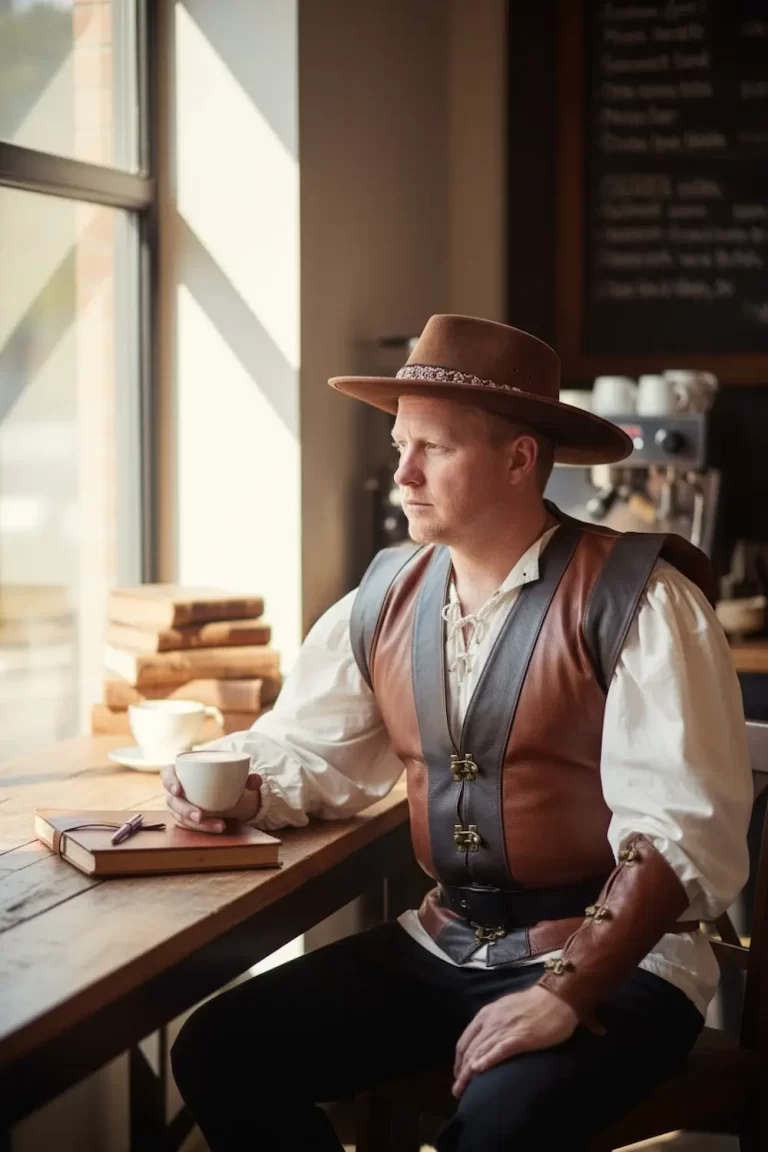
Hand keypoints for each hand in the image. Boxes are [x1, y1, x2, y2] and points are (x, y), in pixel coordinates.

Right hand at [161, 763, 261, 832]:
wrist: (221, 789)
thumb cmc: (220, 776)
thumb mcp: (232, 774)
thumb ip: (245, 776)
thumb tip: (257, 780)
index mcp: (181, 771)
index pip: (167, 773)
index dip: (169, 781)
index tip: (178, 790)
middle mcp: (175, 790)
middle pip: (172, 801)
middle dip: (184, 810)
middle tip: (199, 816)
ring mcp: (178, 805)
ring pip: (180, 817)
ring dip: (198, 824)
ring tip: (218, 826)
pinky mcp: (184, 818)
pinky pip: (188, 826)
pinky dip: (203, 828)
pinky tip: (217, 828)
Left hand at [452, 984, 578, 1096]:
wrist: (556, 997)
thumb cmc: (533, 1004)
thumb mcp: (505, 1009)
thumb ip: (493, 1023)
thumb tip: (484, 1041)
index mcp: (486, 1014)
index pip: (465, 1041)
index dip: (459, 1060)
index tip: (458, 1075)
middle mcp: (491, 1021)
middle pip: (469, 1050)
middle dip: (460, 1072)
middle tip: (457, 1091)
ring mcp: (504, 1029)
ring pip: (480, 1052)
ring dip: (468, 1073)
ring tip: (462, 1090)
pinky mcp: (520, 1038)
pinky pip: (499, 1050)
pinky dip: (486, 1060)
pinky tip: (477, 1071)